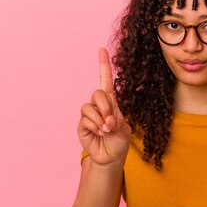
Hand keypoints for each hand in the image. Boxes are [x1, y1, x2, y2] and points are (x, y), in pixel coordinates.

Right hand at [77, 48, 131, 165]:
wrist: (111, 157)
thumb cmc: (119, 141)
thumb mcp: (124, 128)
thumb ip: (116, 119)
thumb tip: (105, 118)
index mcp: (111, 102)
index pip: (106, 80)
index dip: (104, 65)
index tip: (102, 50)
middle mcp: (98, 105)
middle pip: (98, 93)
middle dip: (106, 106)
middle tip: (111, 121)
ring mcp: (89, 115)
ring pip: (89, 106)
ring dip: (100, 119)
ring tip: (105, 130)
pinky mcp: (82, 125)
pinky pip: (86, 119)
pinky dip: (95, 127)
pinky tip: (99, 134)